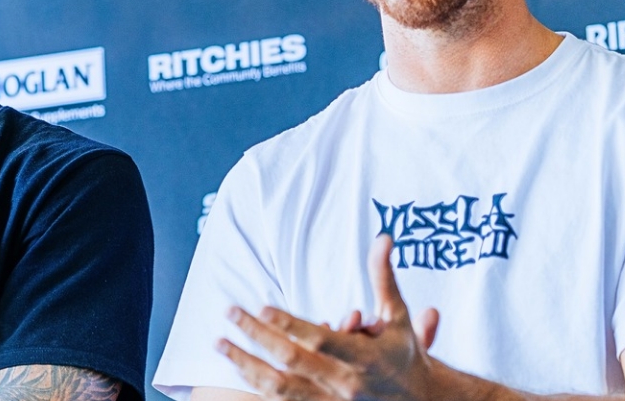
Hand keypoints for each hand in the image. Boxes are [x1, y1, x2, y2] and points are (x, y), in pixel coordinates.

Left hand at [218, 235, 442, 400]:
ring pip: (279, 388)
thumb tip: (383, 238)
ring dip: (246, 365)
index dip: (289, 325)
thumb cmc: (404, 354)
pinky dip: (258, 385)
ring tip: (220, 343)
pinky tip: (238, 367)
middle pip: (291, 361)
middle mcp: (346, 384)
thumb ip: (384, 278)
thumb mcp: (397, 317)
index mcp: (365, 358)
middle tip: (230, 312)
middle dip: (257, 336)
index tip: (262, 306)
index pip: (320, 341)